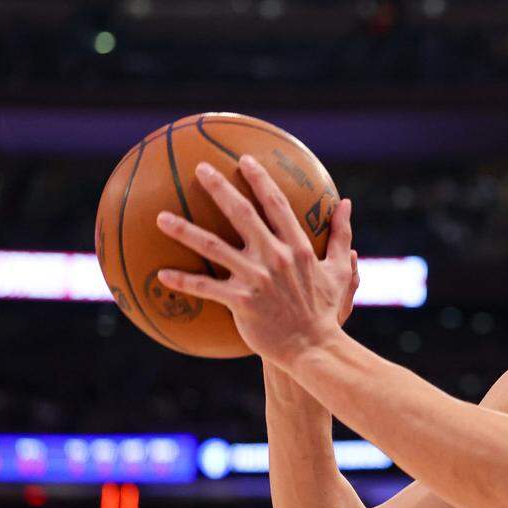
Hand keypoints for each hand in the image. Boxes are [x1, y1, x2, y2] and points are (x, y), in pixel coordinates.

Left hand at [155, 155, 358, 366]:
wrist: (314, 348)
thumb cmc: (326, 311)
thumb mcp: (341, 270)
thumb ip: (342, 235)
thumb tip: (347, 204)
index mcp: (298, 247)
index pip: (276, 204)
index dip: (260, 179)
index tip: (244, 160)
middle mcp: (275, 257)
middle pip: (242, 214)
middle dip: (219, 188)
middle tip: (200, 169)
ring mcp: (256, 279)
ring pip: (213, 247)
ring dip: (185, 230)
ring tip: (160, 217)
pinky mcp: (241, 302)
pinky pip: (206, 288)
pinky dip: (183, 281)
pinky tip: (160, 274)